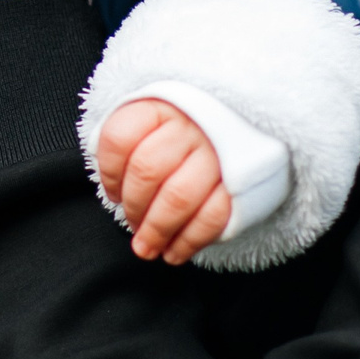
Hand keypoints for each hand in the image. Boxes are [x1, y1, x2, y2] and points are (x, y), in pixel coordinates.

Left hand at [96, 99, 232, 264]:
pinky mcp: (241, 182)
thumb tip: (110, 182)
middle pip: (147, 171)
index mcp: (161, 107)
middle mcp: (190, 126)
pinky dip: (190, 241)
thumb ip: (129, 144)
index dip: (110, 173)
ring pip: (178, 197)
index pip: (120, 138)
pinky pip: (213, 217)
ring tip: (148, 247)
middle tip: (133, 226)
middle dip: (134, 208)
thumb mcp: (158, 120)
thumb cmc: (189, 132)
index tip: (113, 194)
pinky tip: (175, 252)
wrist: (249, 126)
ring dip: (157, 231)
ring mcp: (218, 153)